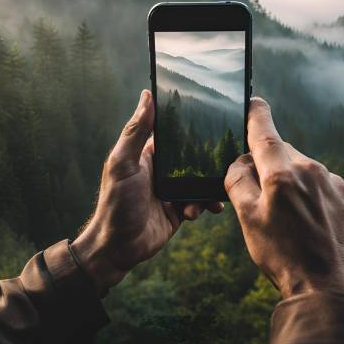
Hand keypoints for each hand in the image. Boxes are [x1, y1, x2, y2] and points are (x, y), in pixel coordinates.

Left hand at [72, 90, 223, 295]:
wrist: (118, 248)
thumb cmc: (115, 203)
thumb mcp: (123, 163)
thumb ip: (135, 131)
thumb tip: (147, 94)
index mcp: (149, 154)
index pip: (174, 133)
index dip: (191, 125)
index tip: (213, 117)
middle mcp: (163, 169)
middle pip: (192, 157)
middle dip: (209, 159)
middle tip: (227, 158)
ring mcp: (173, 190)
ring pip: (201, 180)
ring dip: (210, 185)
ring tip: (214, 194)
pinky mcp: (180, 209)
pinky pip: (201, 201)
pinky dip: (208, 204)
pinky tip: (211, 209)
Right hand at [224, 97, 343, 301]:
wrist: (326, 287)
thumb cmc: (282, 254)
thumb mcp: (247, 218)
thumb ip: (238, 180)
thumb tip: (240, 162)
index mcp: (282, 173)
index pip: (264, 132)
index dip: (256, 114)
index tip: (254, 101)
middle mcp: (311, 170)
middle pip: (281, 151)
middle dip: (268, 163)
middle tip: (262, 196)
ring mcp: (332, 182)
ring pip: (301, 167)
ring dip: (289, 179)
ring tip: (287, 215)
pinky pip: (319, 182)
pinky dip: (308, 191)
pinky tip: (306, 218)